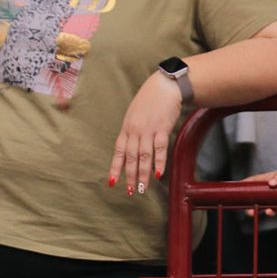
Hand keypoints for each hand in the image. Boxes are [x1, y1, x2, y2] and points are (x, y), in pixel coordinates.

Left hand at [109, 71, 183, 194]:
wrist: (164, 86)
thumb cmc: (150, 99)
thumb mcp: (135, 114)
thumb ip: (132, 130)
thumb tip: (131, 146)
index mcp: (127, 128)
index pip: (119, 152)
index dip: (115, 168)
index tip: (112, 182)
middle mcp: (135, 131)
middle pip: (131, 157)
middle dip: (131, 176)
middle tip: (131, 191)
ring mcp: (148, 130)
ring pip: (144, 156)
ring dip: (143, 173)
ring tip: (143, 188)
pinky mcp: (162, 128)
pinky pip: (160, 148)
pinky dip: (159, 162)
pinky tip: (158, 174)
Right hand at [244, 163, 276, 216]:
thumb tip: (270, 184)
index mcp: (271, 177)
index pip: (254, 181)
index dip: (244, 185)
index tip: (233, 190)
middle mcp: (272, 188)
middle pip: (256, 195)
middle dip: (248, 203)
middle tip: (245, 210)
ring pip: (263, 204)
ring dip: (257, 209)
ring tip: (252, 213)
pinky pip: (275, 209)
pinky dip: (271, 211)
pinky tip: (268, 212)